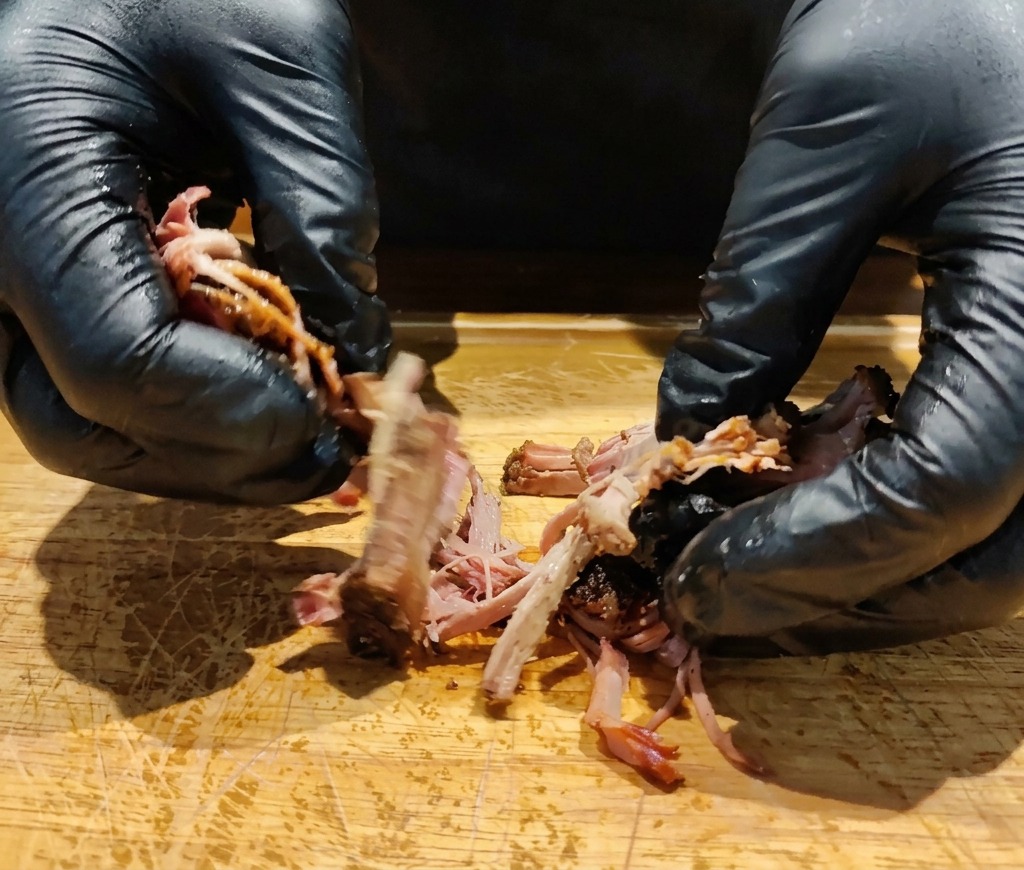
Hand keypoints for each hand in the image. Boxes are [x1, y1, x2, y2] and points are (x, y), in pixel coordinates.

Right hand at [0, 0, 389, 503]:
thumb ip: (322, 205)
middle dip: (222, 454)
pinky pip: (93, 392)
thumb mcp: (281, 54)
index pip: (117, 358)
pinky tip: (259, 401)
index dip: (237, 411)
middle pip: (85, 422)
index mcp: (24, 163)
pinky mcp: (39, 288)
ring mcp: (2, 275)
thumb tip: (356, 350)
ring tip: (305, 436)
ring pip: (83, 428)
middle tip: (327, 449)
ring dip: (204, 455)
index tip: (334, 411)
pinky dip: (182, 421)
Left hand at [655, 0, 1023, 651]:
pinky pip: (999, 483)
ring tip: (750, 549)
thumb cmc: (945, 3)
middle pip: (989, 553)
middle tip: (714, 585)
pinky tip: (824, 480)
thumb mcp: (832, 129)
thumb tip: (689, 430)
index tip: (696, 570)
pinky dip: (902, 516)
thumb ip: (759, 293)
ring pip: (1003, 544)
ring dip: (868, 572)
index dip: (811, 552)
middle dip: (835, 591)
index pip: (948, 486)